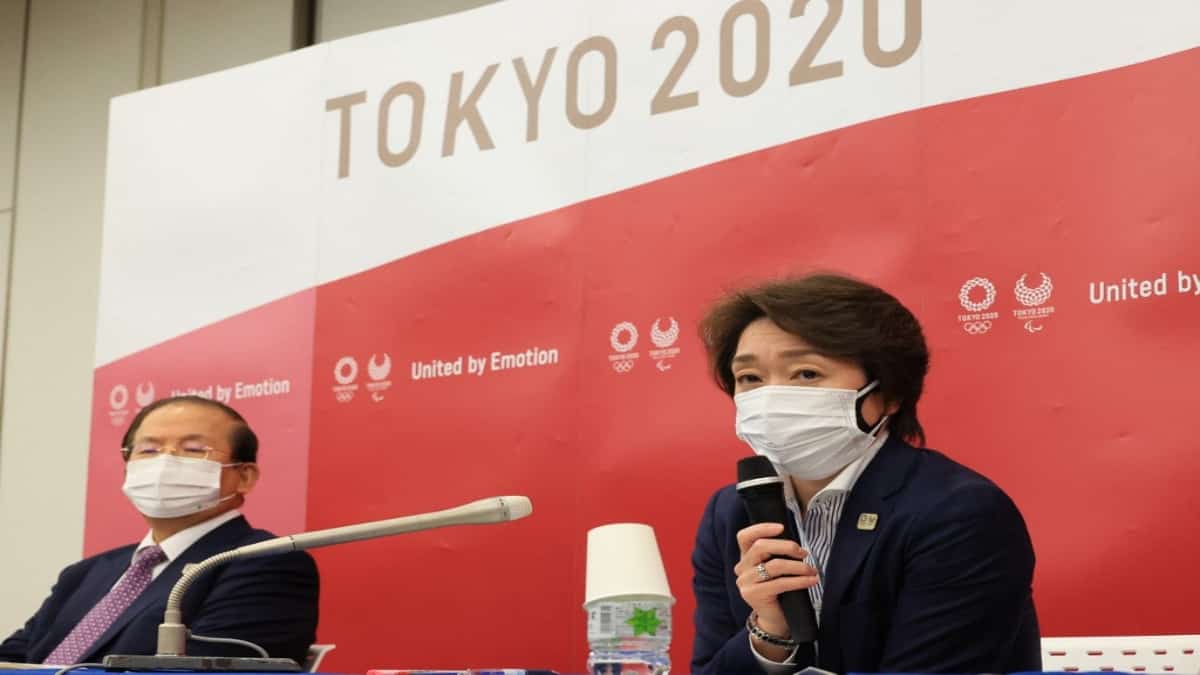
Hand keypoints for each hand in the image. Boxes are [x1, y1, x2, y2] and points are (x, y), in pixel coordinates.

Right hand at [734, 523, 818, 657]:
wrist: (774, 619)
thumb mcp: (775, 569)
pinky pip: (780, 583)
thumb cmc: (779, 591)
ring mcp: (745, 582)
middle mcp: (741, 568)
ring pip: (774, 566)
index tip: (781, 527)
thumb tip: (796, 544)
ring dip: (798, 566)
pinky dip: (799, 580)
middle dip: (786, 546)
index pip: (745, 537)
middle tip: (804, 553)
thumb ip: (776, 555)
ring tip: (812, 570)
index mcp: (745, 558)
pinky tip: (811, 580)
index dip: (761, 528)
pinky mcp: (754, 595)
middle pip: (760, 547)